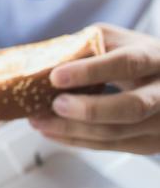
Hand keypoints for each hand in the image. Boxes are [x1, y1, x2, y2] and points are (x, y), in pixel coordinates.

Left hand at [29, 24, 159, 154]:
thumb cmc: (131, 56)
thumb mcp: (114, 41)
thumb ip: (84, 47)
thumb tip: (40, 62)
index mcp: (153, 57)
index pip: (127, 64)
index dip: (91, 71)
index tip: (56, 76)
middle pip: (132, 107)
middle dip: (89, 110)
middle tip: (55, 105)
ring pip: (117, 133)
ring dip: (72, 130)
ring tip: (39, 121)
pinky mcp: (149, 143)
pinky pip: (110, 146)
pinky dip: (76, 140)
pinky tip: (52, 131)